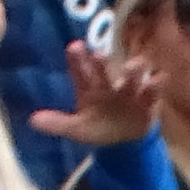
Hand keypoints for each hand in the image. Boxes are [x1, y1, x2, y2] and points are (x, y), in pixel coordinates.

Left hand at [28, 37, 162, 148]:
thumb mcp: (77, 129)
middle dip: (104, 61)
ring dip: (134, 69)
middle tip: (100, 55)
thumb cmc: (97, 127)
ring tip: (131, 68)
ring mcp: (129, 90)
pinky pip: (153, 90)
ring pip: (133, 73)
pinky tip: (157, 79)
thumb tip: (32, 121)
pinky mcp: (147, 101)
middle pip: (106, 67)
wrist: (124, 142)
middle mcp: (108, 83)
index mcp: (88, 86)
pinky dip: (155, 84)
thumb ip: (57, 123)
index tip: (75, 47)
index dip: (78, 57)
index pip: (81, 68)